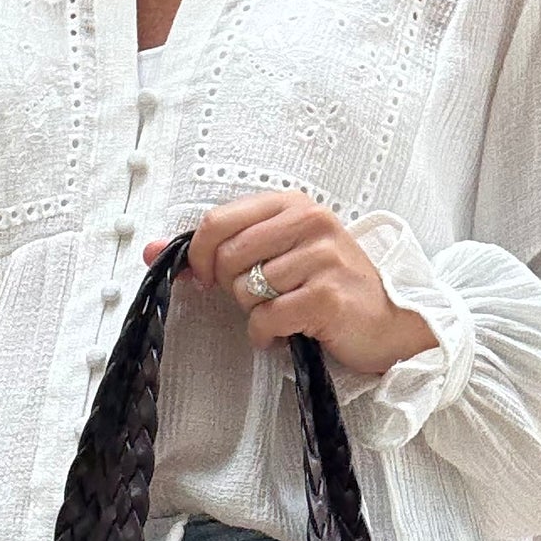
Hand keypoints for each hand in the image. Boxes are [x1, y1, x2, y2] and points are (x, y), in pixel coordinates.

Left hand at [142, 192, 438, 375]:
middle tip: (261, 297)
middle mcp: (310, 223)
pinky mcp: (327, 297)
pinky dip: (268, 335)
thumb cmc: (328, 286)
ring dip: (256, 313)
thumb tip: (149, 250)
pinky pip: (266, 319)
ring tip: (285, 312)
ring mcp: (322, 258)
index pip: (217, 221)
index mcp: (292, 205)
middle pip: (226, 258)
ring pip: (245, 291)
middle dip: (232, 288)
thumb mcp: (277, 254)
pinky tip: (288, 333)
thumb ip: (216, 248)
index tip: (210, 276)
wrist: (390, 322)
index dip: (200, 256)